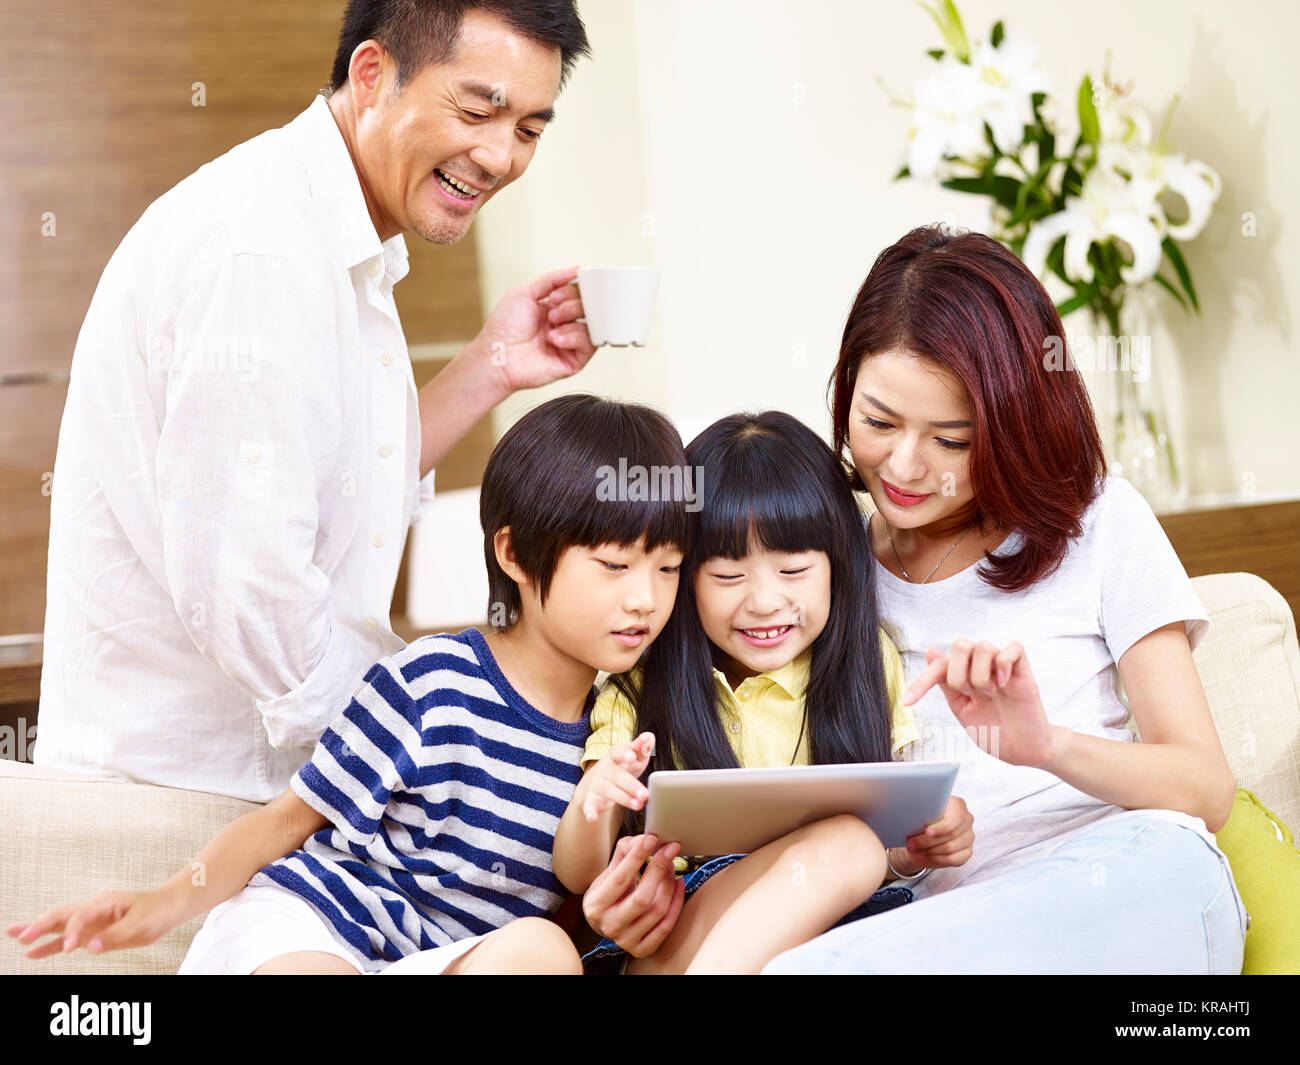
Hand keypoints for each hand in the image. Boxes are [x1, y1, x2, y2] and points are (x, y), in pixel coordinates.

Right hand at [6, 889, 182, 958]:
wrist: (169, 906)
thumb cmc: (158, 912)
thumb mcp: (142, 925)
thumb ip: (115, 936)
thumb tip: (89, 948)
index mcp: (106, 902)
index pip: (81, 917)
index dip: (73, 933)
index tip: (71, 949)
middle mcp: (94, 908)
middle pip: (62, 914)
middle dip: (40, 925)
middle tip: (21, 937)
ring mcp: (91, 919)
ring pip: (59, 923)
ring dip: (37, 930)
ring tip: (13, 935)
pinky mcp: (92, 930)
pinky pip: (67, 937)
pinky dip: (50, 944)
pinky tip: (32, 952)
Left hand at [472, 265, 596, 394]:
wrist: (497, 356)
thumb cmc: (503, 329)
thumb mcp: (524, 292)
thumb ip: (551, 279)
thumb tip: (575, 270)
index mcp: (552, 308)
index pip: (577, 293)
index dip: (571, 291)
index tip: (555, 295)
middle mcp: (562, 325)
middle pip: (587, 306)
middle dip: (571, 305)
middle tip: (552, 313)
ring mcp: (569, 343)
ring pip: (592, 324)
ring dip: (571, 320)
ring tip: (551, 326)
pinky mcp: (573, 361)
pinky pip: (589, 344)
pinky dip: (573, 337)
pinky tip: (554, 339)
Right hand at [577, 732, 655, 822]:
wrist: (594, 785)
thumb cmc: (620, 768)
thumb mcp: (632, 757)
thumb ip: (641, 748)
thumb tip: (649, 737)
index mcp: (614, 755)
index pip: (617, 751)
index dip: (624, 753)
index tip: (632, 757)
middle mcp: (603, 768)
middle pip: (616, 775)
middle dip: (631, 785)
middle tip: (645, 794)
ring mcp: (595, 783)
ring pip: (607, 790)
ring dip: (622, 798)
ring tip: (638, 805)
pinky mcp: (589, 799)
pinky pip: (588, 805)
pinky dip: (589, 811)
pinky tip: (592, 818)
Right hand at [582, 834, 684, 957]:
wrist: (604, 924)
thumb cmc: (607, 894)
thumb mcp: (607, 874)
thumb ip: (623, 854)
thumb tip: (643, 839)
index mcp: (596, 906)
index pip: (620, 879)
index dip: (637, 857)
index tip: (652, 839)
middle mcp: (610, 926)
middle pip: (642, 897)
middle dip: (659, 869)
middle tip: (670, 849)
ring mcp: (626, 940)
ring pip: (657, 910)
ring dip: (669, 884)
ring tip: (671, 866)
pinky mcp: (642, 949)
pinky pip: (667, 925)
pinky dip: (677, 902)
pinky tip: (678, 884)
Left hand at [894, 795, 974, 872]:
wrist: (926, 827)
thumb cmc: (924, 815)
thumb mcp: (921, 808)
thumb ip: (921, 810)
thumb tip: (910, 816)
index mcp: (958, 805)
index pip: (955, 818)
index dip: (941, 827)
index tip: (926, 832)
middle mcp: (967, 820)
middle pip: (950, 835)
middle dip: (927, 842)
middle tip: (910, 844)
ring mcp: (968, 837)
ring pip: (949, 849)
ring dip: (928, 852)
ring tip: (913, 850)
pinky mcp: (967, 852)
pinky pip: (952, 860)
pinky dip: (933, 860)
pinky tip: (920, 858)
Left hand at [904, 639, 1066, 768]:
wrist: (1024, 750)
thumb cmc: (995, 731)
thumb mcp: (962, 710)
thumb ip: (947, 684)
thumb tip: (932, 652)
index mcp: (964, 676)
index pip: (939, 666)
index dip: (921, 682)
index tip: (907, 703)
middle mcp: (981, 667)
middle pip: (960, 644)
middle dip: (957, 673)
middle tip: (970, 694)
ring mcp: (1002, 667)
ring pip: (983, 646)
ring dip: (980, 674)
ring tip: (989, 693)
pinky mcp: (1023, 670)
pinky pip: (1013, 648)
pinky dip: (1004, 664)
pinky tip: (1003, 683)